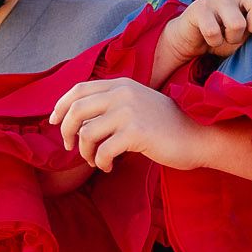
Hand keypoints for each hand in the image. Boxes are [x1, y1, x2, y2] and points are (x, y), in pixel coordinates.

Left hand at [49, 77, 202, 172]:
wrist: (198, 136)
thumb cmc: (166, 126)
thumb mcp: (136, 105)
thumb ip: (111, 106)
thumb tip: (77, 121)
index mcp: (120, 84)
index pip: (78, 89)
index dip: (60, 106)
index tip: (54, 122)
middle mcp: (122, 93)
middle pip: (76, 110)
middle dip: (65, 131)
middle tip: (70, 147)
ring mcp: (129, 112)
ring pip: (87, 134)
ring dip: (86, 153)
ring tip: (96, 161)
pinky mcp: (136, 133)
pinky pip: (103, 151)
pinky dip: (102, 163)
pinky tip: (110, 167)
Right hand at [155, 0, 251, 78]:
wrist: (191, 39)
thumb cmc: (226, 34)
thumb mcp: (250, 29)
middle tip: (243, 32)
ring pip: (237, 24)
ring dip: (232, 39)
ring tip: (225, 36)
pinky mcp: (199, 8)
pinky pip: (214, 32)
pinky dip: (214, 42)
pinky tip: (210, 38)